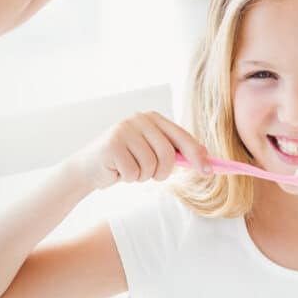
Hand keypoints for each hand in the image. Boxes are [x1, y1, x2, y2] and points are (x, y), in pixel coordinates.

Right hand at [70, 110, 211, 191]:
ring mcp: (125, 129)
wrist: (89, 168)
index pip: (182, 136)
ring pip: (151, 165)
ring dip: (143, 176)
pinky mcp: (112, 143)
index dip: (197, 156)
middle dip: (163, 172)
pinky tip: (118, 171)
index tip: (209, 172)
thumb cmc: (125, 161)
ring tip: (131, 170)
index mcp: (153, 118)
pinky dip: (129, 178)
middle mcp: (140, 119)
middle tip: (151, 175)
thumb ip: (175, 151)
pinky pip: (134, 172)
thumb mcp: (152, 153)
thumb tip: (205, 156)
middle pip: (168, 154)